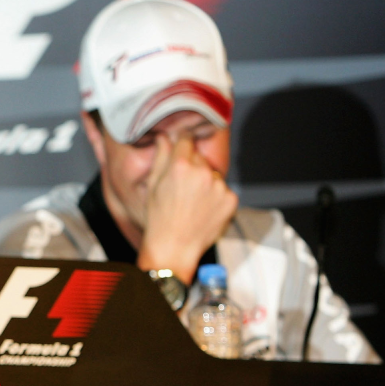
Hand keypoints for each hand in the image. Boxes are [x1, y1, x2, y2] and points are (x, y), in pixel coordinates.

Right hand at [138, 133, 237, 283]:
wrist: (173, 248)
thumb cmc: (159, 219)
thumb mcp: (153, 186)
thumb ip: (161, 157)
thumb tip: (164, 137)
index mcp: (180, 165)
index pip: (186, 139)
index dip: (182, 144)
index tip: (181, 148)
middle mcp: (203, 172)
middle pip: (200, 158)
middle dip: (192, 167)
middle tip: (182, 188)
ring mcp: (219, 186)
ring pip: (213, 175)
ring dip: (206, 183)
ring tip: (192, 203)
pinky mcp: (231, 199)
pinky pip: (224, 191)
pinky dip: (216, 198)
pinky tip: (203, 210)